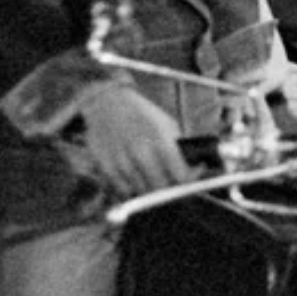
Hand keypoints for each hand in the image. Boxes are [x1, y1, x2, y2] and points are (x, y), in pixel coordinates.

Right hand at [71, 81, 188, 199]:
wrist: (106, 102)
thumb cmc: (141, 115)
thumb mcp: (166, 125)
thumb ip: (178, 149)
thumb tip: (192, 173)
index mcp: (160, 139)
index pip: (180, 176)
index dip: (187, 182)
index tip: (187, 180)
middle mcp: (140, 152)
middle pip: (160, 189)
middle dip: (167, 189)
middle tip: (168, 185)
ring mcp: (121, 161)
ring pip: (141, 193)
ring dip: (147, 190)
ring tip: (148, 179)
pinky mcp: (104, 168)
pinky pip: (121, 192)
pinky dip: (128, 190)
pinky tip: (131, 179)